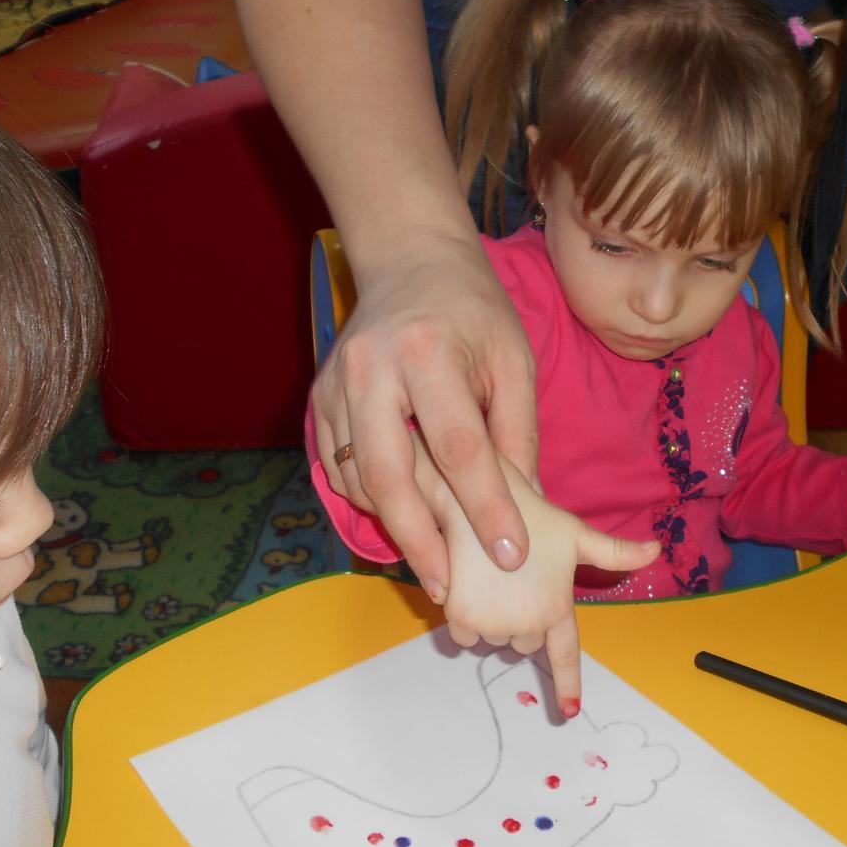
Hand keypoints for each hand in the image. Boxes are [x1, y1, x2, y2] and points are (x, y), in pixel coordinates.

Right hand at [310, 227, 538, 602]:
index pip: (460, 449)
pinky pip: (339, 469)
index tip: (511, 554)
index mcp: (428, 353)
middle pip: (390, 477)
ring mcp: (335, 386)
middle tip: (450, 587)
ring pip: (358, 480)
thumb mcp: (512, 358)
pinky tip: (403, 518)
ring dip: (395, 527)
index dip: (486, 508)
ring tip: (433, 561)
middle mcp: (371, 370)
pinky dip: (370, 500)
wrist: (409, 259)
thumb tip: (528, 506)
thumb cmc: (473, 310)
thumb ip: (517, 432)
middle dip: (422, 540)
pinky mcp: (318, 399)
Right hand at [435, 456, 659, 716]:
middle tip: (519, 582)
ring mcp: (493, 624)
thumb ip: (615, 552)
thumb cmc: (535, 518)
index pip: (565, 657)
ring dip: (495, 620)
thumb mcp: (577, 536)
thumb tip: (656, 551)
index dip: (567, 685)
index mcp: (558, 610)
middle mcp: (527, 624)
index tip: (569, 712)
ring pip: (495, 639)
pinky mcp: (462, 619)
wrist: (484, 500)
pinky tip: (473, 586)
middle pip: (526, 642)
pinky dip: (468, 619)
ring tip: (496, 580)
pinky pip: (466, 635)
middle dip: (523, 621)